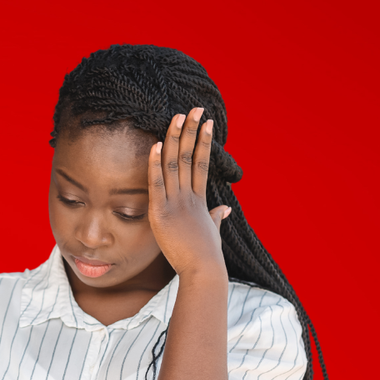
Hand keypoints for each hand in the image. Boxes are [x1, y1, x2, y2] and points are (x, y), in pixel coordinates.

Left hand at [147, 108, 231, 278]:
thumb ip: (215, 218)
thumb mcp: (211, 232)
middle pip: (189, 156)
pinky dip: (154, 164)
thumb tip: (224, 211)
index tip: (205, 122)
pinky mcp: (161, 213)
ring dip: (175, 139)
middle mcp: (189, 197)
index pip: (200, 163)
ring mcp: (176, 203)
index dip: (202, 141)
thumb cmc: (207, 256)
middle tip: (194, 108)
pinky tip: (154, 144)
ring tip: (176, 116)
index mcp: (200, 200)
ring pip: (174, 164)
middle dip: (191, 130)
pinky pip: (156, 184)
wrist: (204, 271)